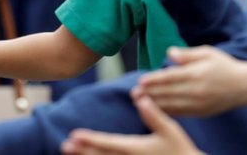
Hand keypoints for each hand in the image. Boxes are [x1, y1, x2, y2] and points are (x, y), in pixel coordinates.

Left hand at [60, 97, 203, 154]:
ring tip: (69, 153)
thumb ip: (154, 114)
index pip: (109, 143)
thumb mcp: (170, 130)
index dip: (91, 139)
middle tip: (64, 146)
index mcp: (137, 149)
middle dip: (82, 151)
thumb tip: (140, 96)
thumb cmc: (181, 150)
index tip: (75, 135)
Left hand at [133, 46, 246, 116]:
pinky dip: (167, 111)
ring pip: (173, 105)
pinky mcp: (201, 112)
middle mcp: (196, 91)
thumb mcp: (207, 52)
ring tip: (140, 102)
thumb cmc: (223, 65)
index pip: (170, 78)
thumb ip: (187, 54)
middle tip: (133, 93)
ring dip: (155, 104)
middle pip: (168, 93)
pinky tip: (156, 109)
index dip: (154, 80)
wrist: (244, 86)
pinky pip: (181, 113)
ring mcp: (199, 104)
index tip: (140, 81)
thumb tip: (169, 53)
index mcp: (196, 74)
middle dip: (149, 94)